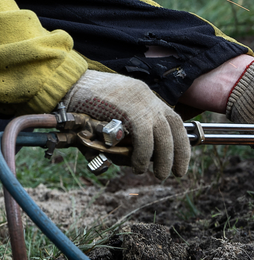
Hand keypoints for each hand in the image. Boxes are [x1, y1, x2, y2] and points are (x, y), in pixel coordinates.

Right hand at [62, 70, 189, 179]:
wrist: (66, 84)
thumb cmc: (83, 102)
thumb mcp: (112, 113)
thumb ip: (124, 132)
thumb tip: (127, 158)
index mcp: (146, 97)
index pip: (174, 120)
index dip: (181, 142)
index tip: (181, 160)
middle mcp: (148, 98)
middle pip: (174, 128)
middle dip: (179, 154)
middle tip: (176, 173)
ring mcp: (141, 102)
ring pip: (163, 135)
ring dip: (164, 159)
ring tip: (159, 175)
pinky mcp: (130, 108)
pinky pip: (145, 137)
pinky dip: (143, 155)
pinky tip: (138, 166)